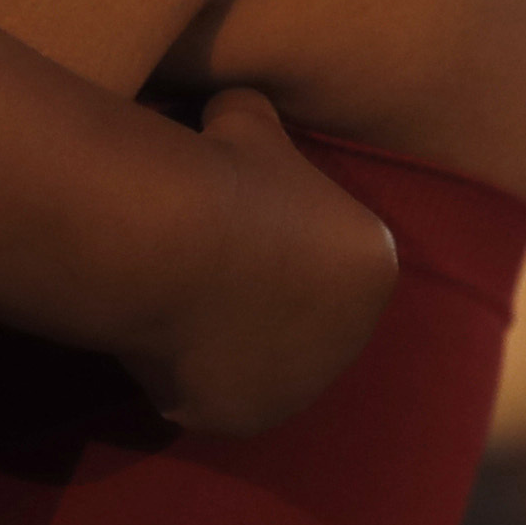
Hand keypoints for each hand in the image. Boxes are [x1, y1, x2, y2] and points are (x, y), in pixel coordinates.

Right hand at [123, 90, 400, 440]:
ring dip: (221, 343)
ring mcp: (301, 386)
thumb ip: (257, 125)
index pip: (327, 257)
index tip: (229, 222)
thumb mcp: (247, 121)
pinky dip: (178, 372)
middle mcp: (353, 337)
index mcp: (373, 265)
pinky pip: (206, 394)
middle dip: (256, 300)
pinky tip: (152, 337)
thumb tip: (235, 106)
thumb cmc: (221, 171)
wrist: (179, 239)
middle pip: (297, 320)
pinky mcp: (244, 418)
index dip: (274, 237)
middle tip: (196, 267)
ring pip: (254, 362)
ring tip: (172, 300)